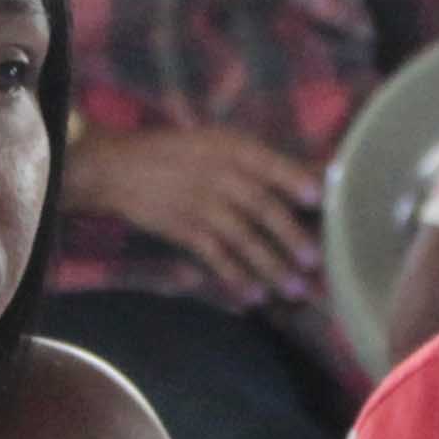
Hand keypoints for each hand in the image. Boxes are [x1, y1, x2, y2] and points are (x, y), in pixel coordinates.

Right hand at [65, 125, 324, 300]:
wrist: (120, 167)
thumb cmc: (182, 153)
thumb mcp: (221, 143)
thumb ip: (265, 162)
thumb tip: (318, 174)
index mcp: (233, 148)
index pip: (270, 165)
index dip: (295, 181)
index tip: (319, 200)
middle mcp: (220, 175)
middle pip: (261, 207)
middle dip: (290, 236)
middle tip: (313, 261)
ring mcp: (202, 204)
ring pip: (242, 238)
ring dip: (270, 265)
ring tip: (294, 289)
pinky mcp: (184, 229)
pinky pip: (214, 256)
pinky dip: (235, 276)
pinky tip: (253, 295)